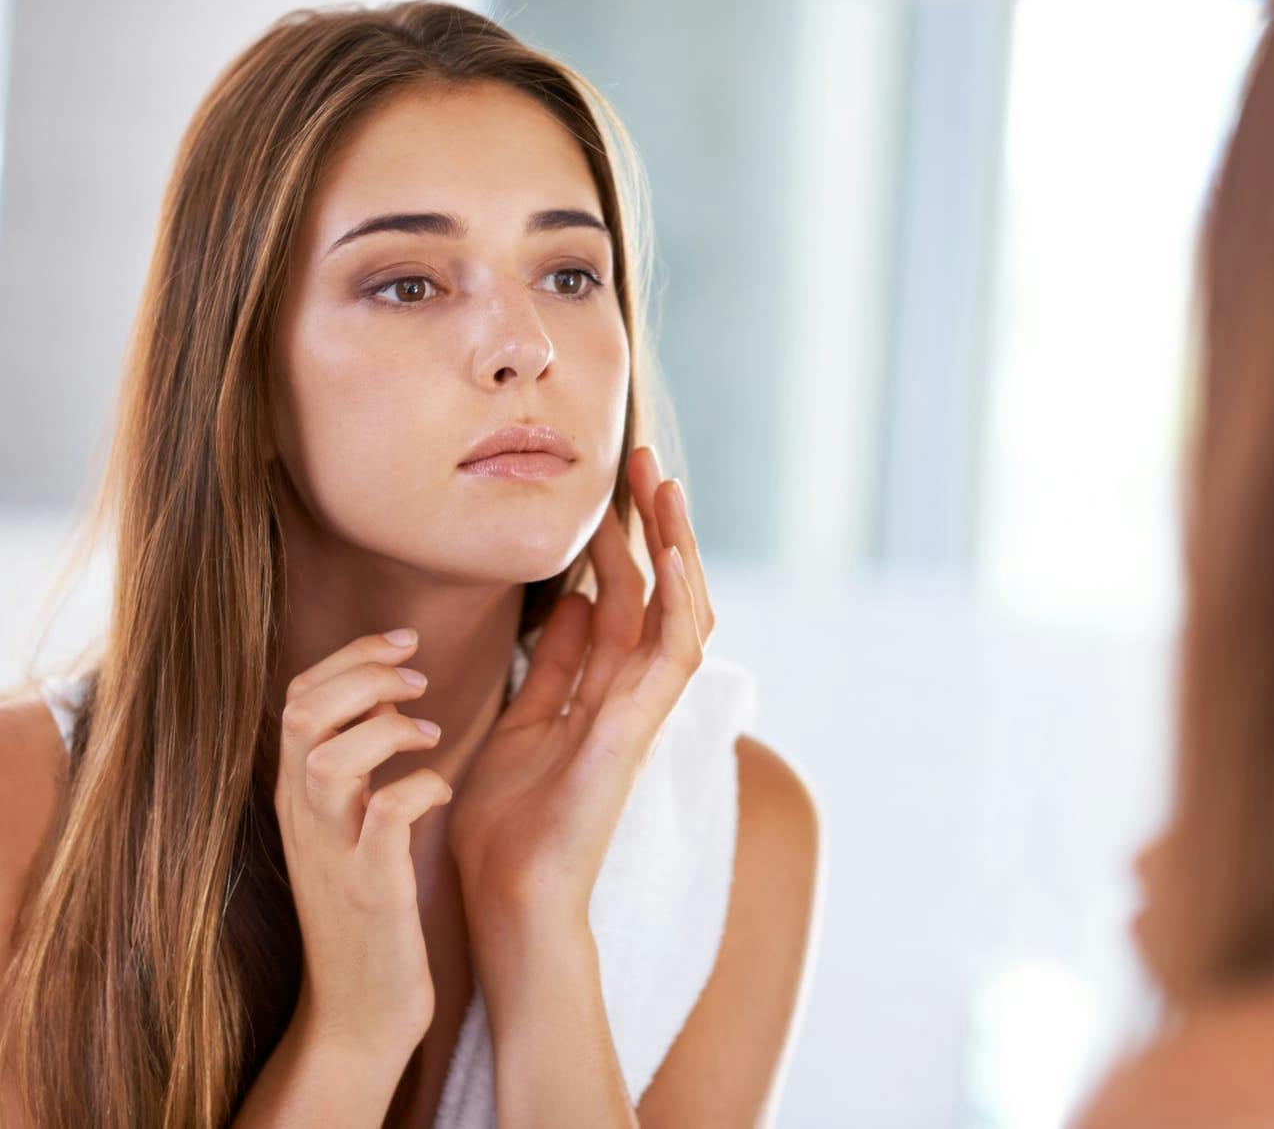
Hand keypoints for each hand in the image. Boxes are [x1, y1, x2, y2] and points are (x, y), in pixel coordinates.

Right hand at [274, 630, 452, 1056]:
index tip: (405, 640)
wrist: (359, 1010)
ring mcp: (332, 852)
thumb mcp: (349, 825)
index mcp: (300, 794)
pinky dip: (417, 788)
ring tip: (431, 731)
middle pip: (301, 712)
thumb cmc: (369, 907)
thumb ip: (357, 762)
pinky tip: (443, 789)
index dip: (350, 655)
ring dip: (385, 727)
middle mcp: (304, 816)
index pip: (297, 697)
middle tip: (419, 675)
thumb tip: (393, 692)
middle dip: (363, 673)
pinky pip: (384, 817)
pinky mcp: (369, 889)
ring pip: (328, 758)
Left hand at [446, 445, 715, 934]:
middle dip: (653, 527)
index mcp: (598, 693)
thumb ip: (552, 666)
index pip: (620, 600)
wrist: (506, 900)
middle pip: (655, 594)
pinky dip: (680, 600)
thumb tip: (568, 601)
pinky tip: (673, 550)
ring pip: (679, 612)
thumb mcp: (521, 722)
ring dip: (677, 547)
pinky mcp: (638, 731)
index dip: (617, 542)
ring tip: (664, 485)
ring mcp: (640, 713)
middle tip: (645, 460)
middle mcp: (628, 696)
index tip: (606, 491)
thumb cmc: (507, 828)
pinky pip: (673, 654)